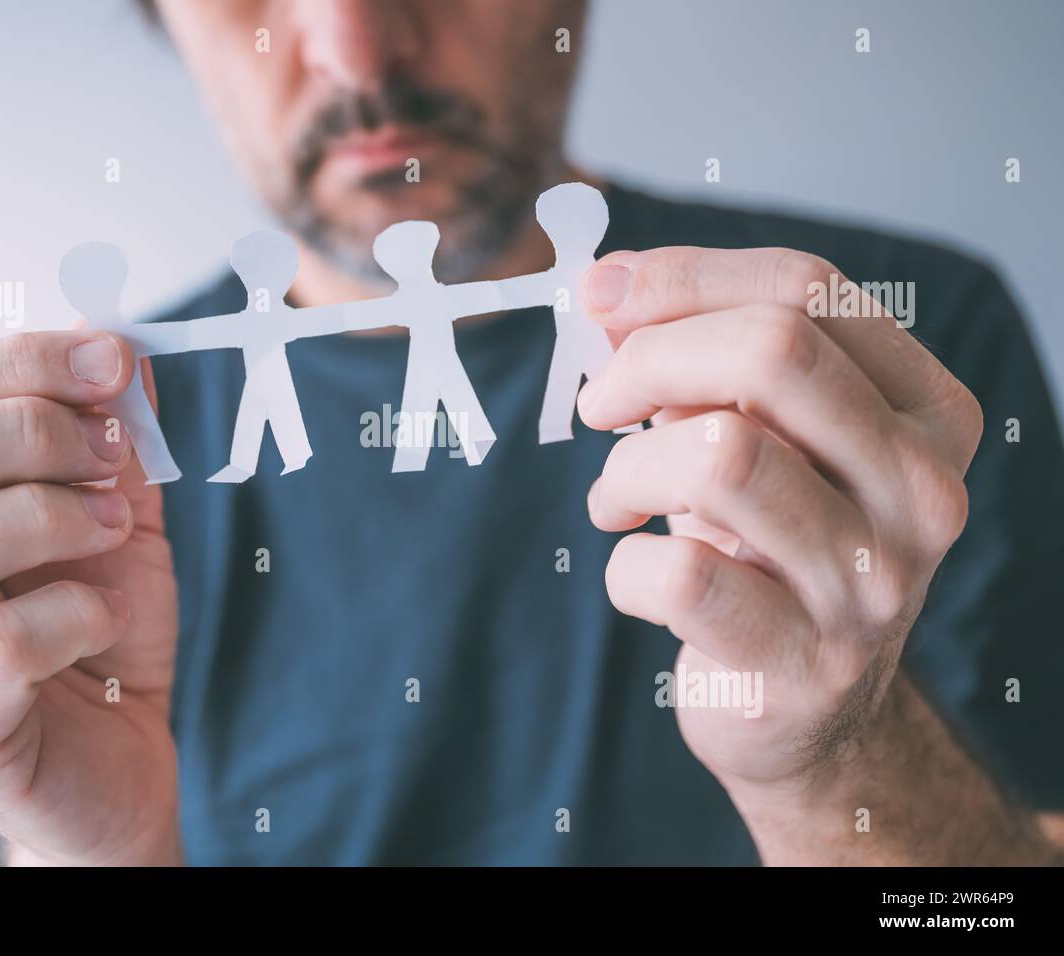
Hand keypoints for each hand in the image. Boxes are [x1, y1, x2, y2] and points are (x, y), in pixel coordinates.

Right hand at [0, 332, 181, 864]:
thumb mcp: (118, 515)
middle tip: (114, 455)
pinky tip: (106, 615)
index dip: (17, 360)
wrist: (118, 762)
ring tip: (112, 528)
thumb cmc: (100, 639)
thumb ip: (113, 437)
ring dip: (41, 516)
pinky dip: (68, 613)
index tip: (111, 364)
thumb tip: (119, 344)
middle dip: (25, 430)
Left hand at [577, 247, 981, 797]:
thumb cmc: (771, 547)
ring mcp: (871, 582)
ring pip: (718, 455)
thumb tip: (607, 288)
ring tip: (618, 497)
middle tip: (599, 402)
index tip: (601, 294)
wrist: (805, 710)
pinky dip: (625, 563)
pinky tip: (638, 568)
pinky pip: (678, 573)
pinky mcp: (803, 661)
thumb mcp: (763, 436)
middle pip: (773, 351)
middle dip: (650, 357)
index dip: (684, 276)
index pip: (807, 290)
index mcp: (928, 411)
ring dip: (628, 468)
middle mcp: (921, 490)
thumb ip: (704, 355)